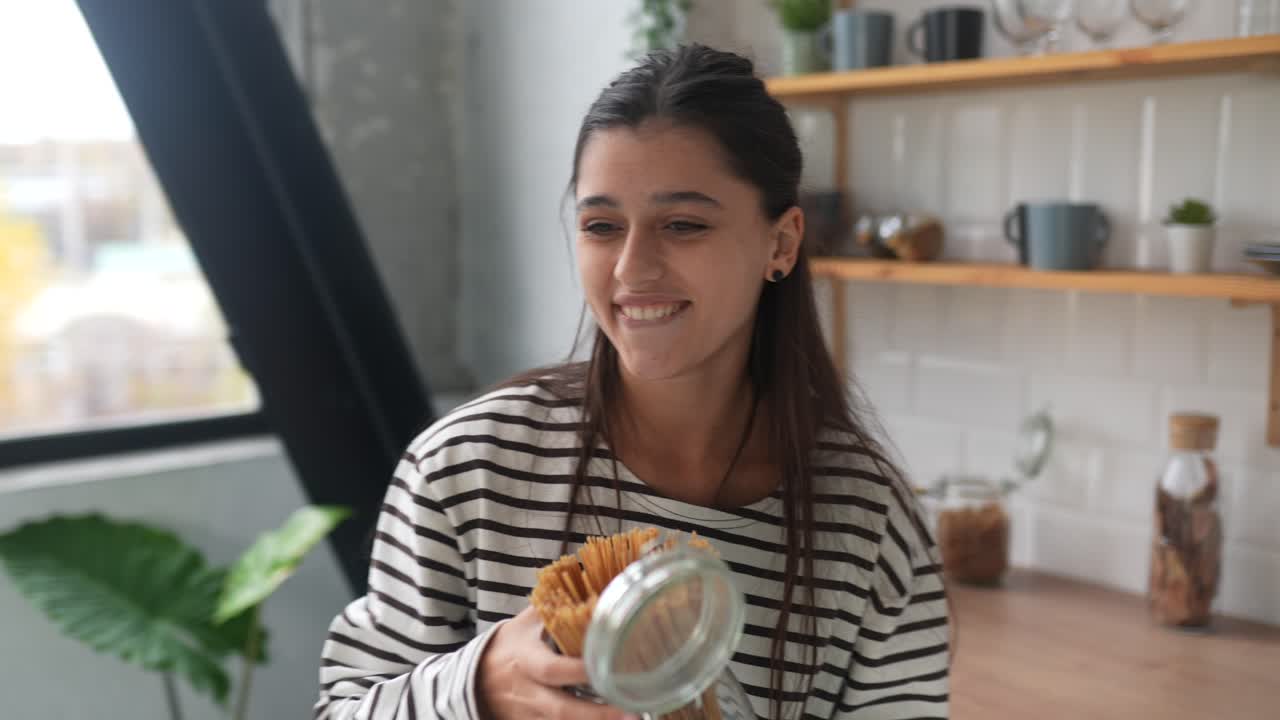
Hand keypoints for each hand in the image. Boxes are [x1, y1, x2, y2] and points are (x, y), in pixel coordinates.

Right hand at [477, 605, 636, 719]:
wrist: (474, 679)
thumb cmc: (508, 646)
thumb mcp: (526, 623)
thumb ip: (558, 608)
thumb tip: (595, 585)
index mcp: (525, 660)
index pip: (551, 668)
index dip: (578, 670)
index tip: (607, 666)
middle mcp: (528, 691)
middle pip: (561, 710)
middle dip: (597, 715)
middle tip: (632, 714)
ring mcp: (529, 714)